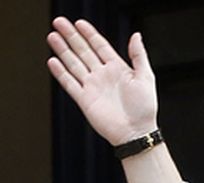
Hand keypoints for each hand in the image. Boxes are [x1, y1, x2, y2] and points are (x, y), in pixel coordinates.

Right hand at [47, 17, 157, 145]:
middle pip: (83, 51)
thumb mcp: (146, 78)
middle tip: (59, 22)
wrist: (136, 132)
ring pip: (74, 64)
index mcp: (118, 69)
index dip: (89, 34)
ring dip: (63, 50)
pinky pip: (70, 83)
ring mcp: (93, 87)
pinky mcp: (84, 99)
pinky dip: (60, 73)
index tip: (79, 23)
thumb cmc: (145, 108)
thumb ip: (139, 56)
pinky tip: (53, 61)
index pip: (100, 46)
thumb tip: (136, 35)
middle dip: (71, 37)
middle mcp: (103, 76)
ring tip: (52, 37)